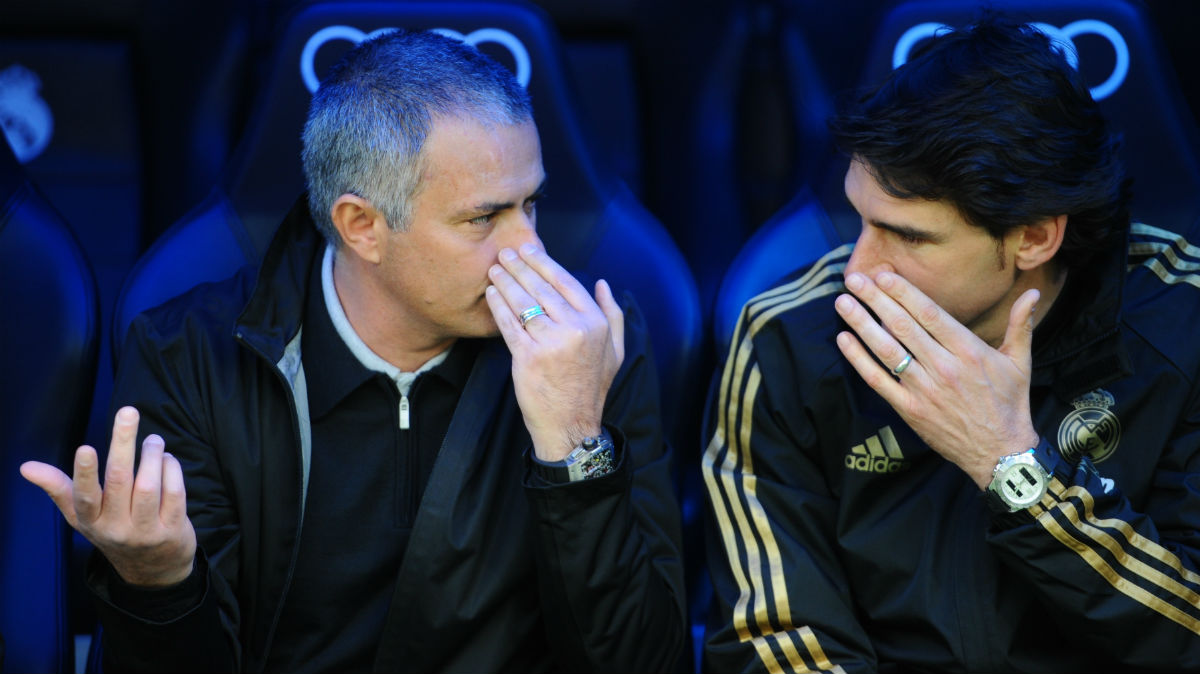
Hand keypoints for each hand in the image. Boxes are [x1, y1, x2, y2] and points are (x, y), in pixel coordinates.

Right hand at [20, 406, 196, 585]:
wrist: (152, 570)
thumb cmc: (112, 530)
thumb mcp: (82, 517)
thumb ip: (58, 489)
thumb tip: (26, 467)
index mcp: (89, 520)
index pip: (84, 497)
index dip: (85, 473)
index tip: (85, 447)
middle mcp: (115, 527)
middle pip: (120, 481)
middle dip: (123, 444)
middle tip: (128, 412)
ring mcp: (145, 531)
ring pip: (148, 486)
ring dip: (152, 455)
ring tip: (152, 439)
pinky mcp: (172, 530)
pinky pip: (174, 494)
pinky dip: (172, 470)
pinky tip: (167, 459)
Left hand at [485, 243, 623, 460]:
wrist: (570, 425)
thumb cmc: (590, 387)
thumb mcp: (615, 351)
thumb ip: (613, 315)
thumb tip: (603, 284)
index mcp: (595, 323)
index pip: (566, 282)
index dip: (544, 263)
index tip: (529, 250)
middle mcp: (575, 329)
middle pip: (541, 288)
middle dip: (520, 267)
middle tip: (505, 253)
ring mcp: (550, 343)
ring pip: (523, 303)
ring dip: (506, 282)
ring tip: (494, 269)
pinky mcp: (527, 357)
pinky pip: (509, 324)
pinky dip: (498, 306)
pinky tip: (491, 294)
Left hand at [833, 271, 1040, 488]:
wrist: (1000, 453)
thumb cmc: (1010, 405)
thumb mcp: (1020, 363)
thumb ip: (1020, 326)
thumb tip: (1032, 294)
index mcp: (968, 351)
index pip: (929, 314)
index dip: (903, 292)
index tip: (883, 274)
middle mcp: (943, 367)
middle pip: (902, 326)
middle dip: (875, 299)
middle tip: (853, 278)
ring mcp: (923, 389)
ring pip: (886, 350)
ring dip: (862, 324)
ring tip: (842, 303)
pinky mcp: (909, 409)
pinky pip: (878, 380)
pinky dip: (859, 360)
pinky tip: (844, 340)